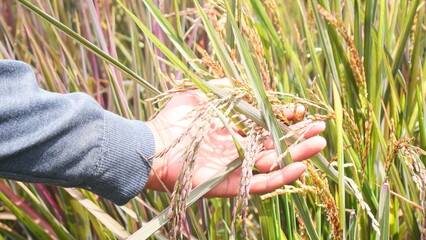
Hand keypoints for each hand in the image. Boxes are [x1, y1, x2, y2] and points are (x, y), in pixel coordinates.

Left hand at [145, 80, 325, 196]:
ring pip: (274, 164)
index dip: (285, 120)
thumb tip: (243, 81)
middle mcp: (237, 151)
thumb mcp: (201, 95)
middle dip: (299, 138)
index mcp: (232, 132)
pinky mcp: (231, 185)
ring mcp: (235, 169)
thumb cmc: (174, 121)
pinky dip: (282, 177)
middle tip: (321, 130)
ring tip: (321, 145)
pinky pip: (260, 183)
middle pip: (275, 146)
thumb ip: (222, 87)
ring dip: (298, 155)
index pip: (266, 128)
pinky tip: (302, 167)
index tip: (302, 111)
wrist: (154, 146)